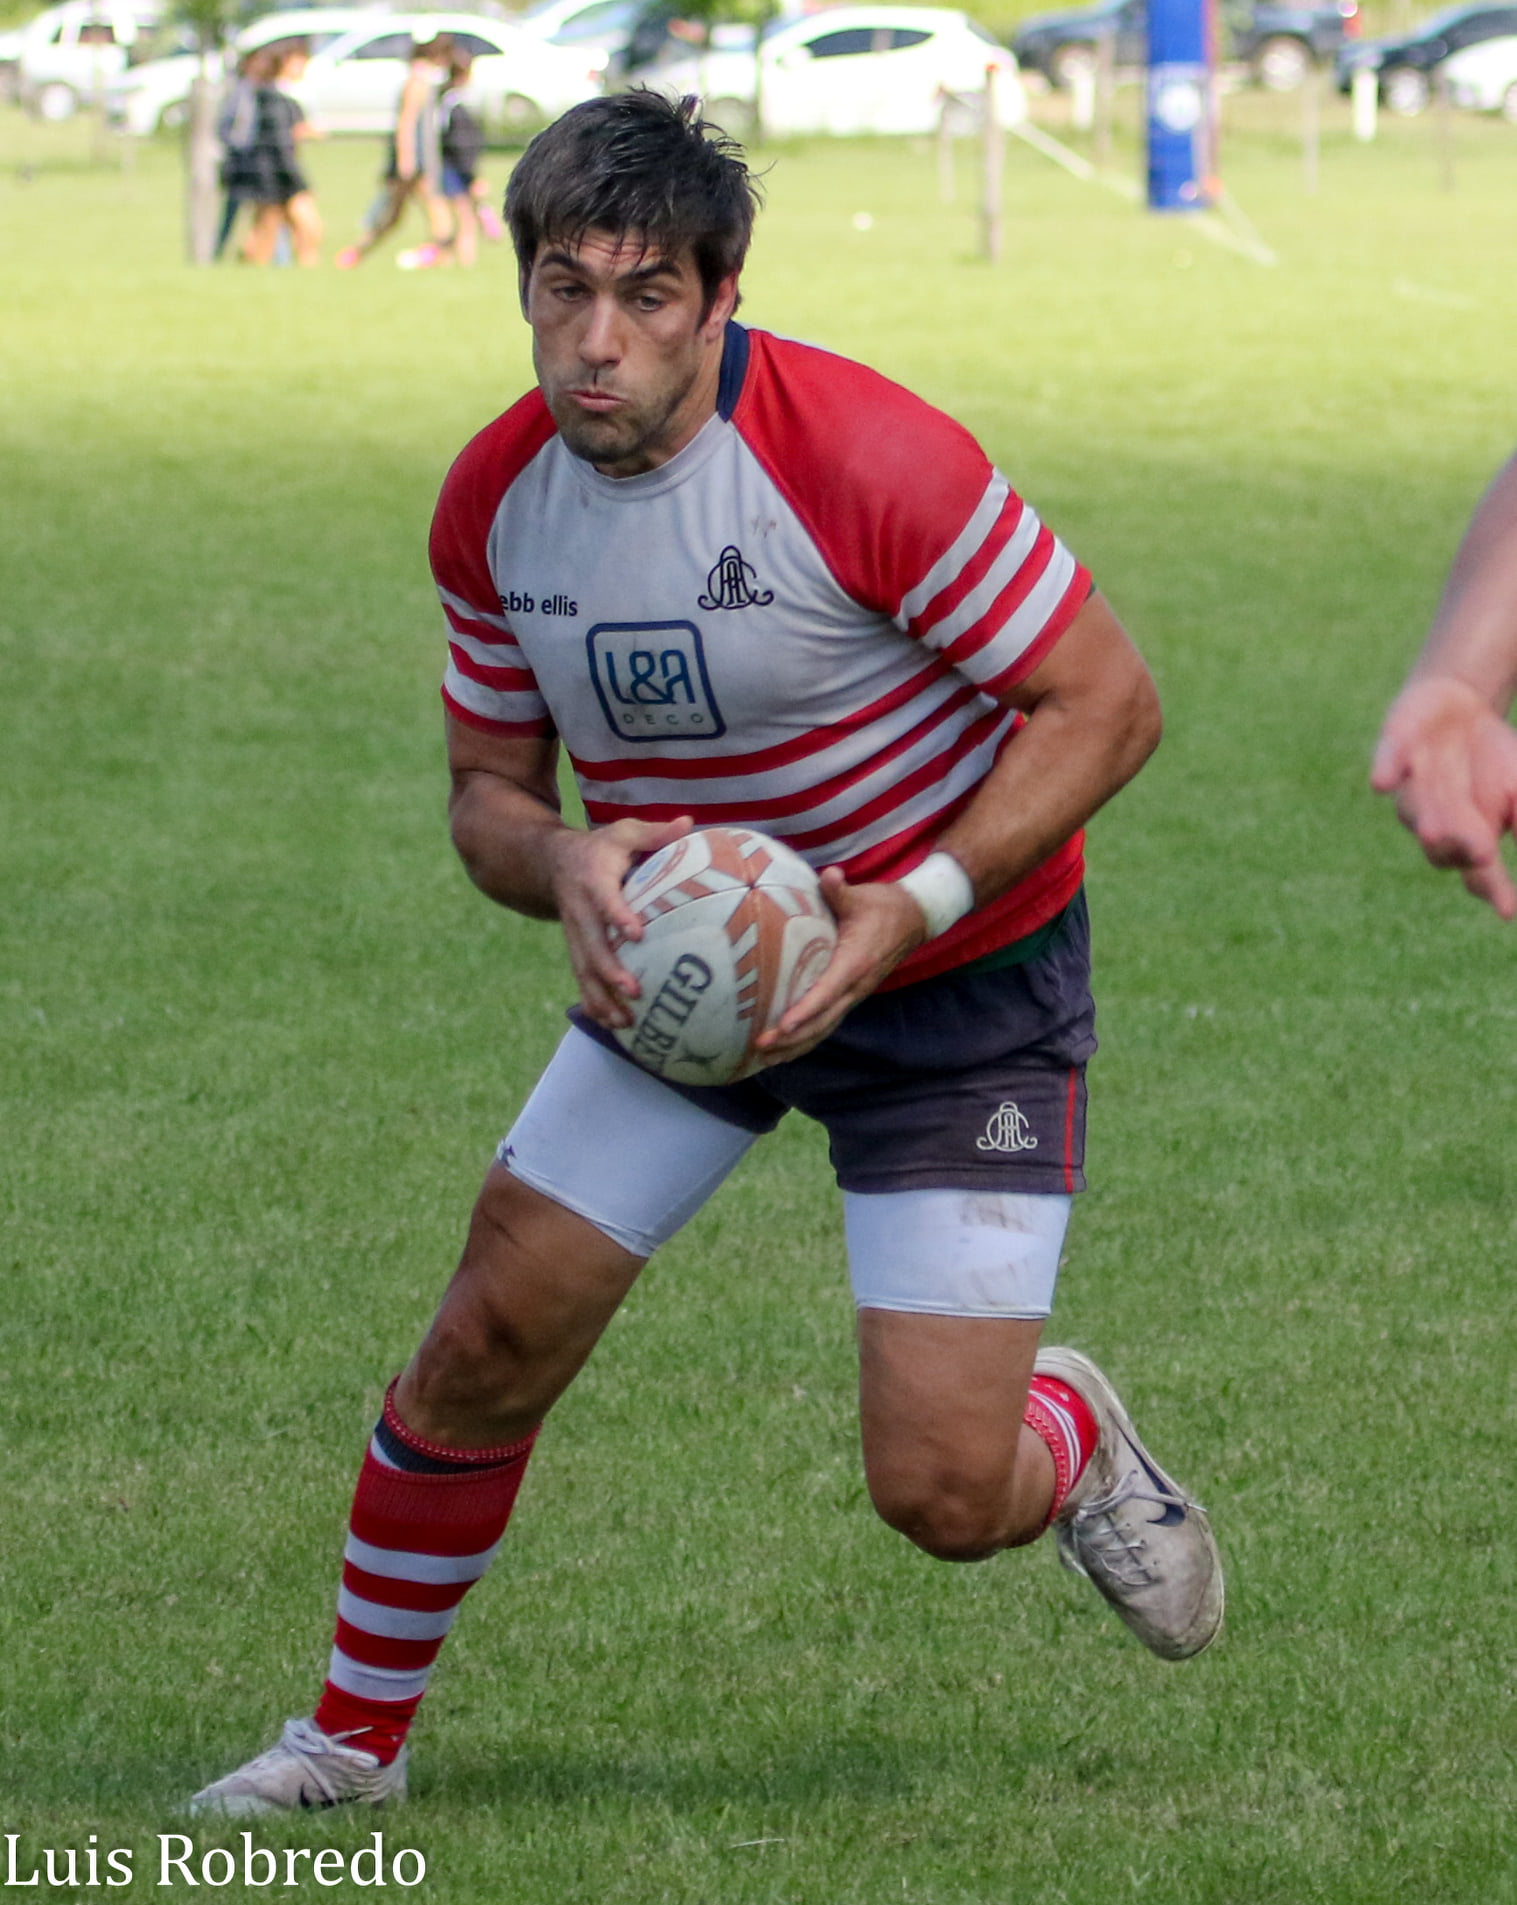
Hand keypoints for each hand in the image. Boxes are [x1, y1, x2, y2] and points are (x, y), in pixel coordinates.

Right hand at [546, 816, 692, 1027]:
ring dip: (602, 997)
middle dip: (610, 971)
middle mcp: (580, 912)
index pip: (604, 900)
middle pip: (591, 946)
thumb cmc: (599, 848)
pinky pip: (582, 979)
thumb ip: (654, 833)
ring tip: (624, 1022)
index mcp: (593, 881)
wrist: (552, 862)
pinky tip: (614, 1025)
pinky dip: (595, 1002)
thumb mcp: (623, 832)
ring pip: (584, 970)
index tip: (636, 933)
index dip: (618, 916)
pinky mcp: (576, 949)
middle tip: (634, 990)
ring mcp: (575, 934)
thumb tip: (688, 824)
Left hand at [753, 869, 928, 1065]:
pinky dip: (806, 1038)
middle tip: (760, 1046)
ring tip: (765, 1059)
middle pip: (822, 1021)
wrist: (914, 919)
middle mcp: (855, 986)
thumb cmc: (884, 906)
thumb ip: (840, 890)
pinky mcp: (850, 996)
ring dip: (796, 1046)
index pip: (827, 992)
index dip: (805, 1011)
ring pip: (824, 1028)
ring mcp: (854, 994)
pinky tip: (785, 1048)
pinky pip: (827, 1022)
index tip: (782, 1025)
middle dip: (792, 1038)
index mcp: (855, 963)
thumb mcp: (862, 895)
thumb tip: (829, 876)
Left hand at [1371, 676, 1516, 917]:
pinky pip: (1388, 763)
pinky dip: (1387, 771)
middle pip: (1443, 843)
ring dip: (1424, 817)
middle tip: (1482, 856)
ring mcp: (1412, 786)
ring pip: (1414, 808)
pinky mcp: (1395, 751)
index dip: (1493, 889)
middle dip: (1460, 847)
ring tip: (1433, 831)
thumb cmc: (1492, 758)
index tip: (1508, 910)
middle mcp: (1435, 818)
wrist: (1457, 704)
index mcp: (1469, 835)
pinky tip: (1382, 784)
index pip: (1480, 870)